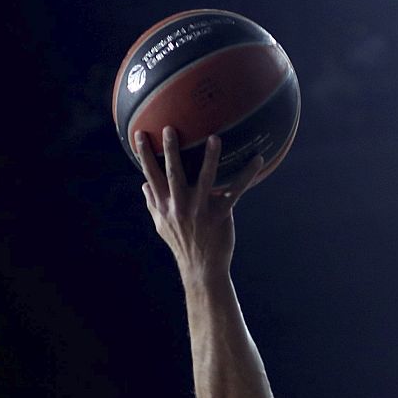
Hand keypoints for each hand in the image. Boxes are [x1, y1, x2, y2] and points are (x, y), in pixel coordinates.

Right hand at [136, 127, 263, 275]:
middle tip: (169, 128)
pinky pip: (235, 192)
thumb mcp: (161, 226)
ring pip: (205, 180)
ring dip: (210, 158)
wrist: (201, 269)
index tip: (139, 133)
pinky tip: (258, 159)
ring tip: (214, 138)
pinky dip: (247, 175)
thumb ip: (153, 203)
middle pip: (173, 174)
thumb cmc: (182, 244)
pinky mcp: (220, 215)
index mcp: (165, 206)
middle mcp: (180, 206)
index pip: (151, 176)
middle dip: (170, 151)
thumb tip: (143, 185)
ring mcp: (201, 211)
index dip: (144, 155)